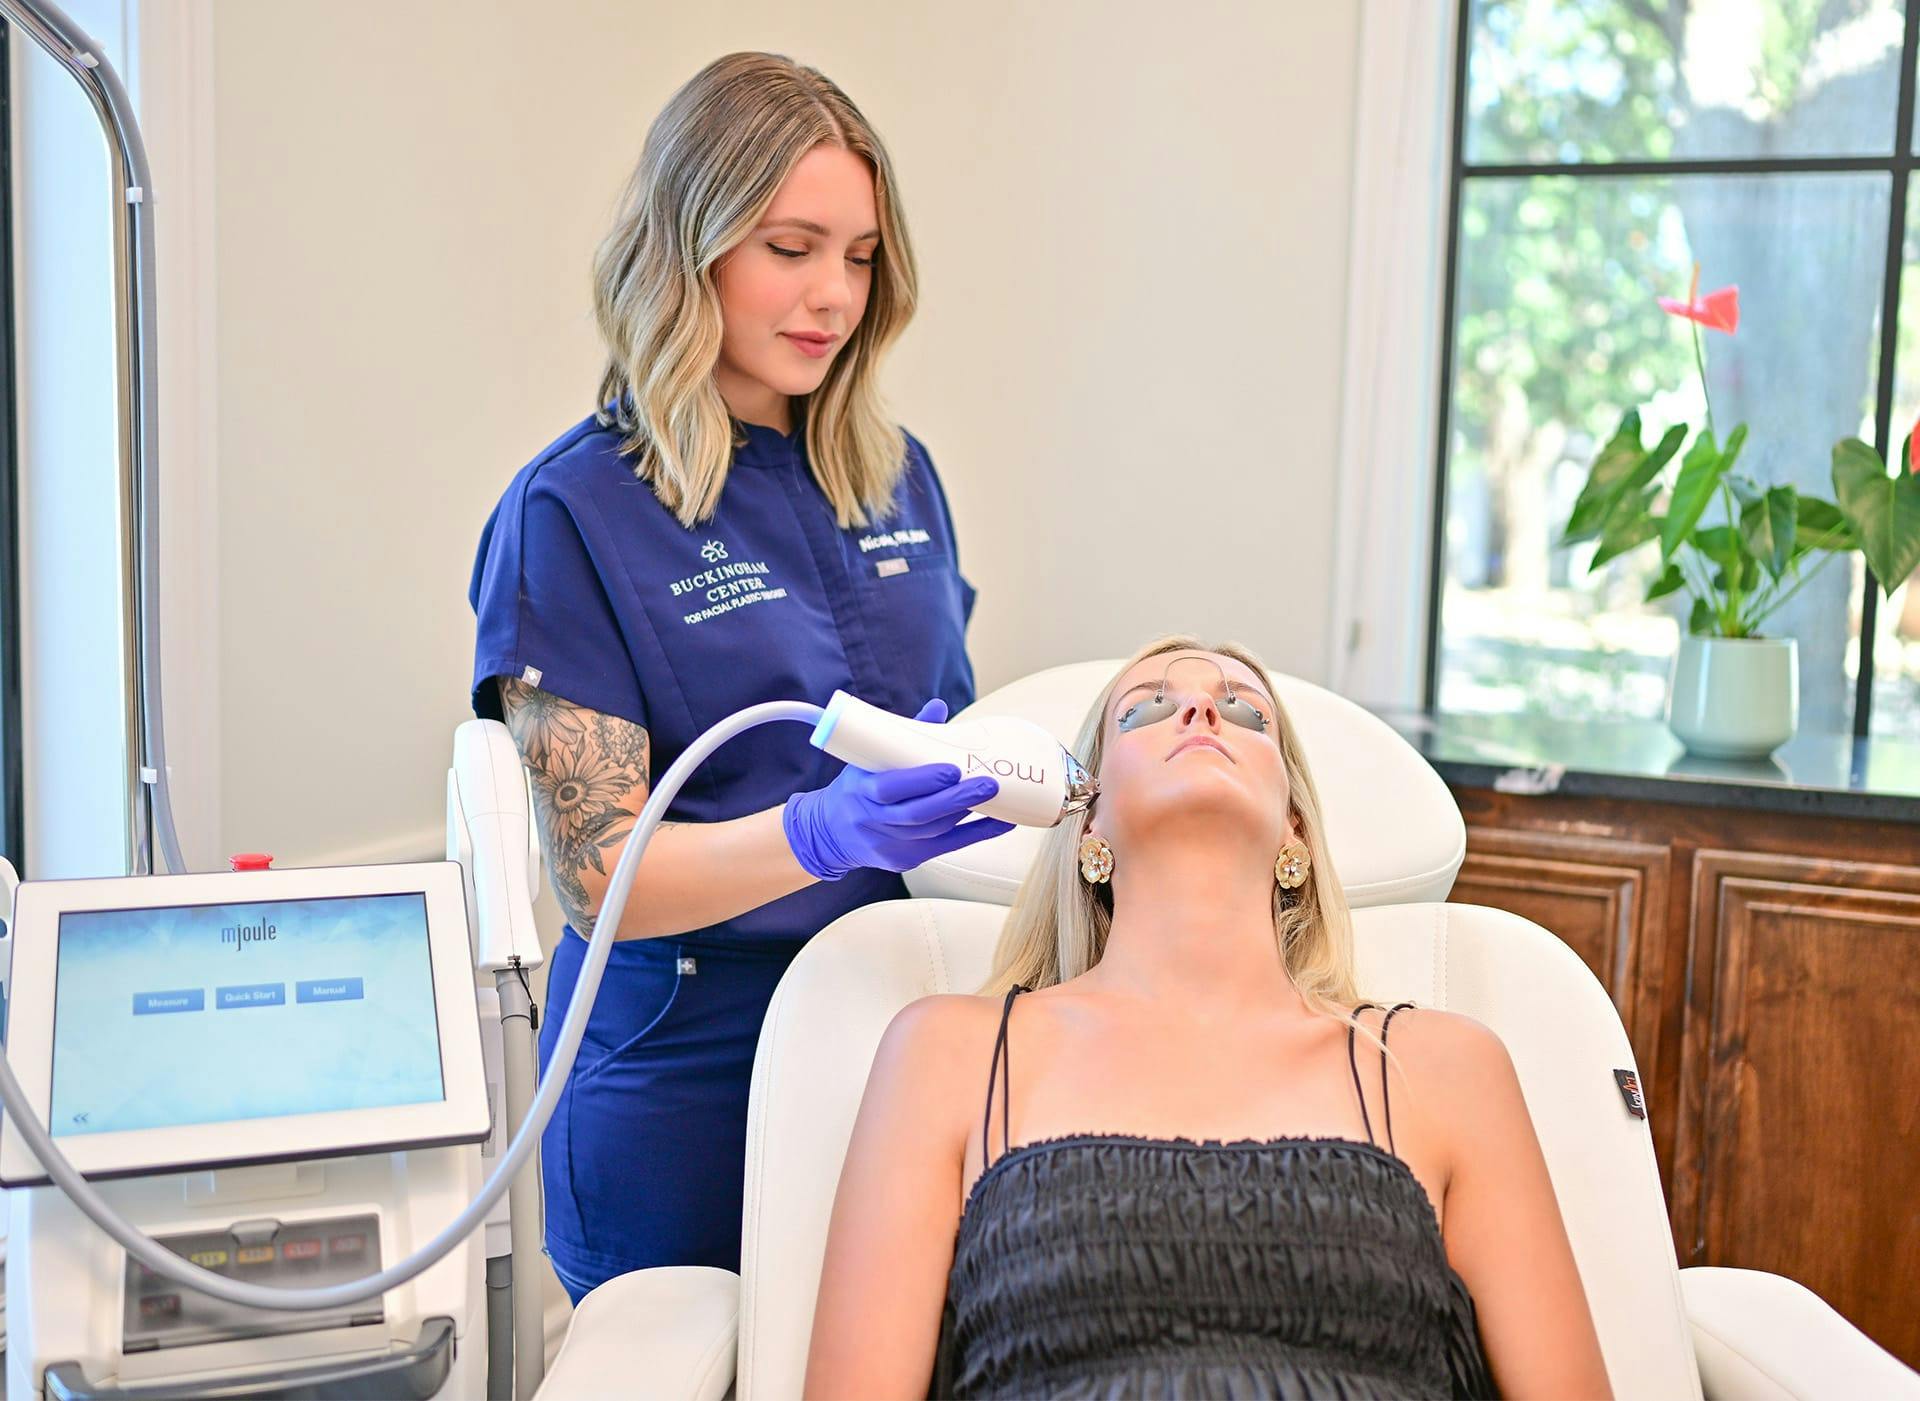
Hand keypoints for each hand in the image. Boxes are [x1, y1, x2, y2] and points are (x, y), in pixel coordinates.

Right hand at [783, 699, 1016, 880]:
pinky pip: (946, 848)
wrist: (829, 833)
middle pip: (916, 815)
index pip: (890, 789)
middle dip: (954, 799)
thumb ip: (903, 736)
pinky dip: (976, 834)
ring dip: (965, 813)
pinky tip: (1001, 823)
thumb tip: (938, 707)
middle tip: (987, 783)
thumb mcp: (867, 760)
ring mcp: (888, 844)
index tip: (951, 768)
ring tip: (994, 795)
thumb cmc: (856, 788)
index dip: (922, 781)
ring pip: (933, 832)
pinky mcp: (905, 860)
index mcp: (859, 790)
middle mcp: (872, 820)